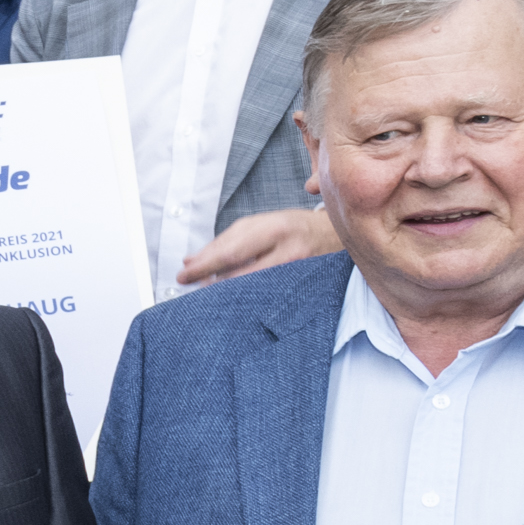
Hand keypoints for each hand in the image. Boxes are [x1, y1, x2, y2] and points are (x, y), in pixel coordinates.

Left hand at [178, 205, 339, 285]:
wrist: (340, 236)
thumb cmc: (296, 229)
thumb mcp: (262, 224)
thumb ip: (226, 240)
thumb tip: (191, 260)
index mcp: (274, 228)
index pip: (230, 252)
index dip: (202, 266)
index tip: (183, 275)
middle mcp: (288, 250)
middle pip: (239, 273)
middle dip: (209, 281)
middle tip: (190, 286)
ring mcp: (299, 271)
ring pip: (253, 288)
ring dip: (226, 292)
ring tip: (208, 292)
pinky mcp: (306, 288)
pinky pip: (270, 296)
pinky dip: (248, 298)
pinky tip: (236, 300)